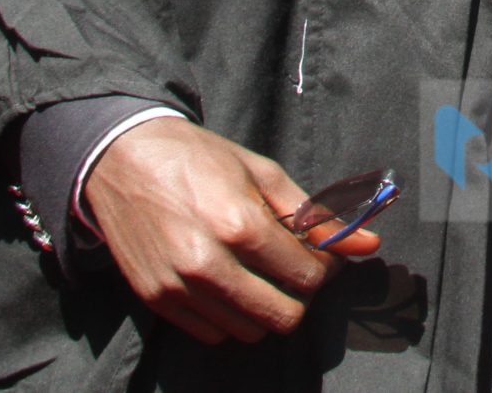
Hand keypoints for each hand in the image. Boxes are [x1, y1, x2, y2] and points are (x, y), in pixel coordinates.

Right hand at [82, 117, 381, 346]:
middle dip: (299, 294)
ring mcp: (179, 287)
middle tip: (294, 269)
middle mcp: (208, 264)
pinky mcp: (156, 300)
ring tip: (259, 273)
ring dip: (265, 308)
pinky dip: (229, 317)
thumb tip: (369, 245)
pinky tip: (228, 283)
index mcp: (240, 224)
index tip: (321, 255)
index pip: (307, 276)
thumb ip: (316, 215)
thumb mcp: (262, 173)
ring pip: (249, 331)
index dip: (325, 267)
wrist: (122, 159)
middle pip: (283, 316)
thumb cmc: (198, 158)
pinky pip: (212, 334)